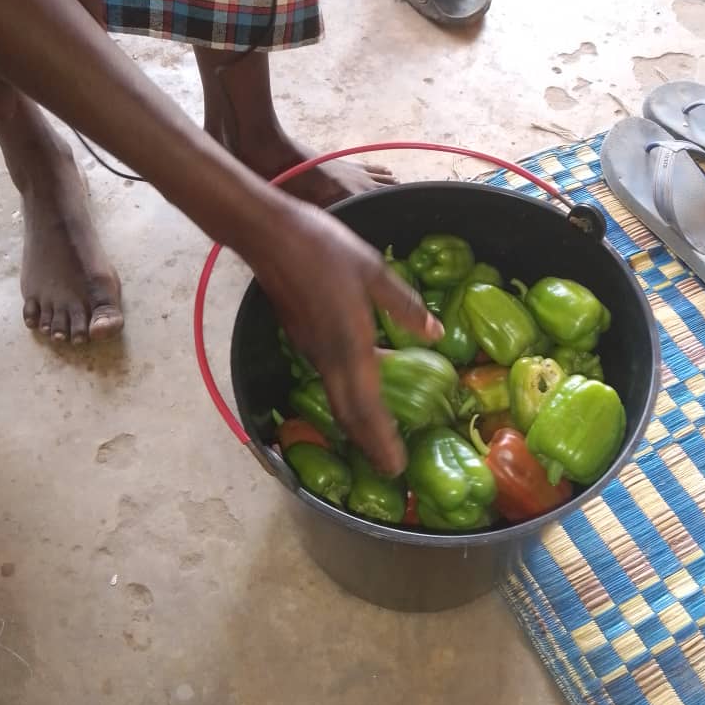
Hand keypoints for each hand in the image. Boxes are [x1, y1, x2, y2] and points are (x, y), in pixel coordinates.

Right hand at [253, 204, 442, 474]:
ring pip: (338, 399)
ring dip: (359, 424)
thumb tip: (435, 333)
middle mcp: (329, 357)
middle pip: (349, 414)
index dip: (380, 439)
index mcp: (349, 344)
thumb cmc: (324, 249)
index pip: (366, 406)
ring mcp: (313, 349)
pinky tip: (365, 388)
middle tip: (390, 467)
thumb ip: (404, 305)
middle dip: (369, 444)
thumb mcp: (374, 271)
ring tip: (380, 439)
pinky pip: (331, 380)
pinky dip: (349, 398)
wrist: (269, 236)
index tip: (395, 467)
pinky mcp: (304, 338)